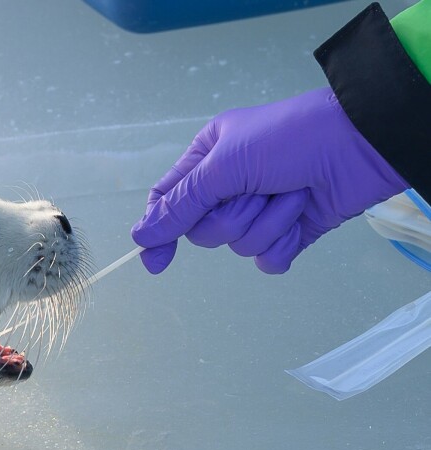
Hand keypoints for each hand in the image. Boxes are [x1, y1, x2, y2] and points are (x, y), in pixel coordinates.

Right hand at [130, 88, 407, 273]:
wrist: (361, 143)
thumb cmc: (290, 137)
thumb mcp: (225, 164)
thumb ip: (181, 204)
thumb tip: (140, 235)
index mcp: (209, 158)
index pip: (169, 200)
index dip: (159, 229)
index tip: (154, 260)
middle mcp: (230, 185)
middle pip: (204, 230)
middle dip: (233, 216)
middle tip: (258, 190)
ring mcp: (260, 210)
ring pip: (238, 245)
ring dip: (268, 222)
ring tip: (292, 193)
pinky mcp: (289, 232)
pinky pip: (268, 259)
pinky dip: (284, 244)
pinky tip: (301, 220)